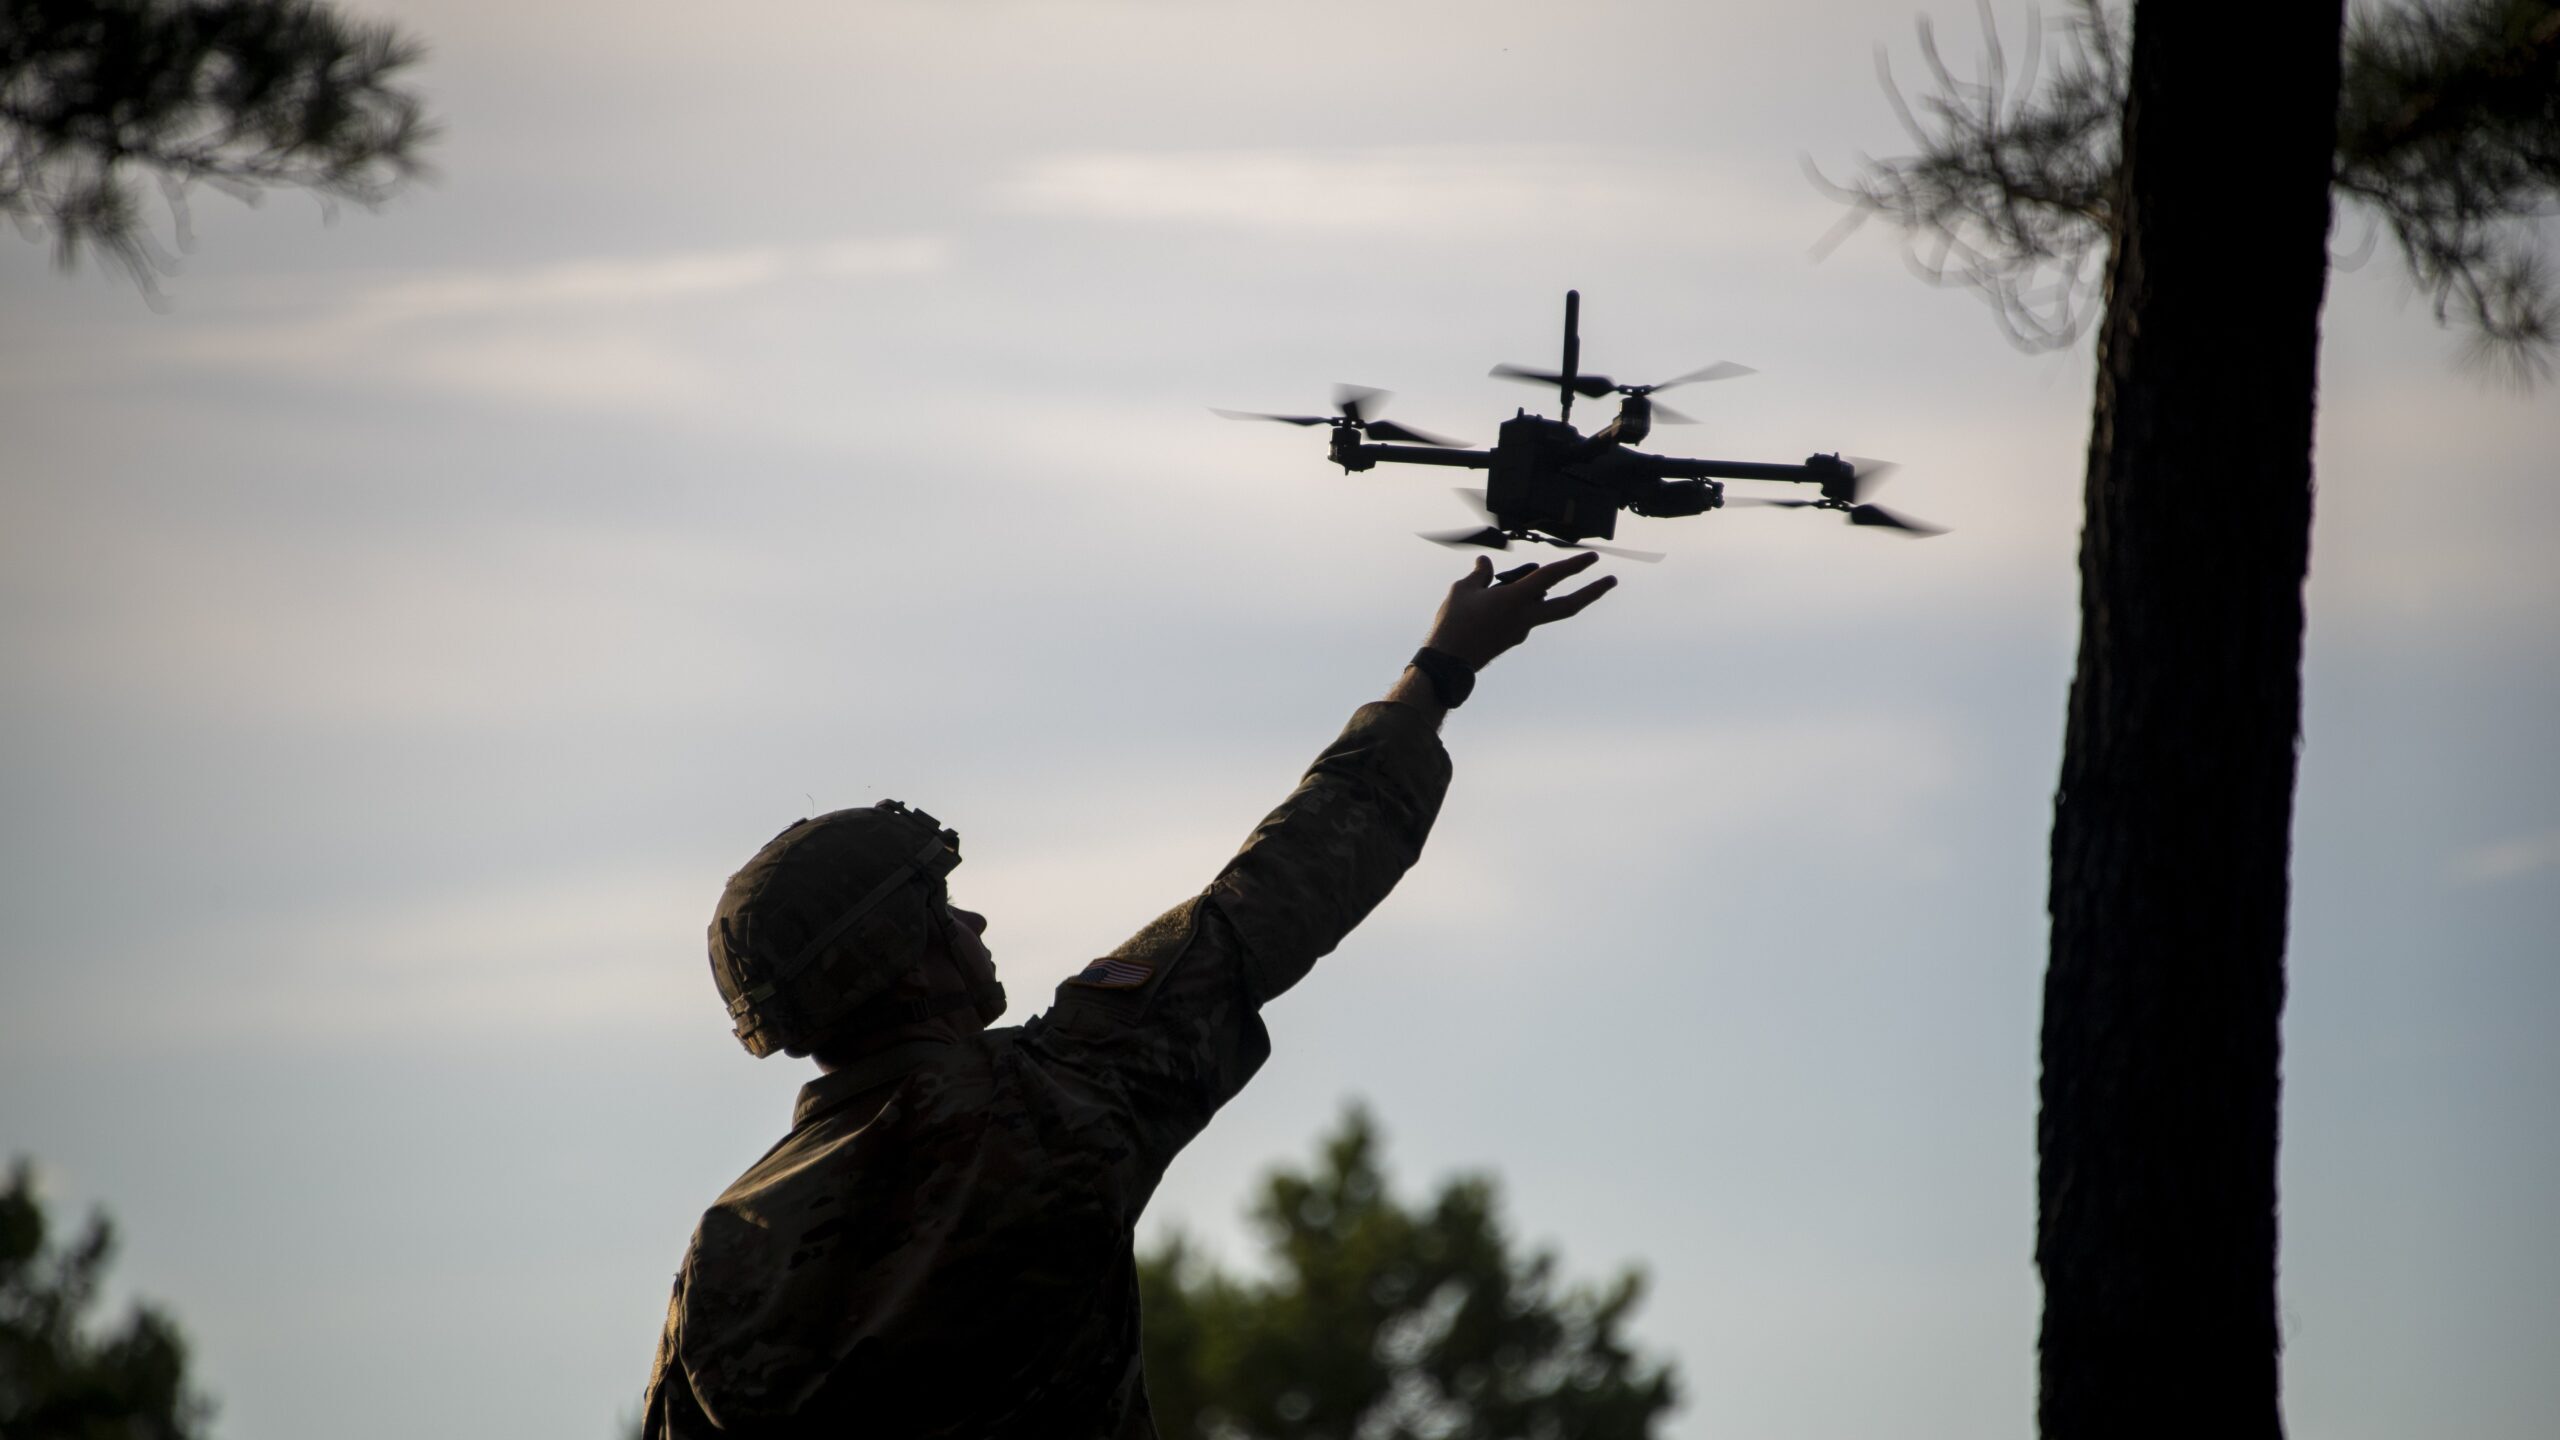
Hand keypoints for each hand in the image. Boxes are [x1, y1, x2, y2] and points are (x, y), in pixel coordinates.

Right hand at [1421, 551, 1617, 669]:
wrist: (1449, 662)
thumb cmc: (1453, 624)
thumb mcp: (1463, 590)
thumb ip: (1480, 574)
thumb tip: (1485, 564)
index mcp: (1516, 599)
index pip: (1552, 577)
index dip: (1574, 565)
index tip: (1593, 558)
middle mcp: (1526, 616)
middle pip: (1568, 605)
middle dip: (1592, 592)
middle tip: (1611, 580)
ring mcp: (1522, 631)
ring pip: (1539, 607)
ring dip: (1532, 593)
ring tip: (1495, 587)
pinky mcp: (1513, 639)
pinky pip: (1522, 616)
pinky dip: (1516, 605)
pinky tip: (1489, 602)